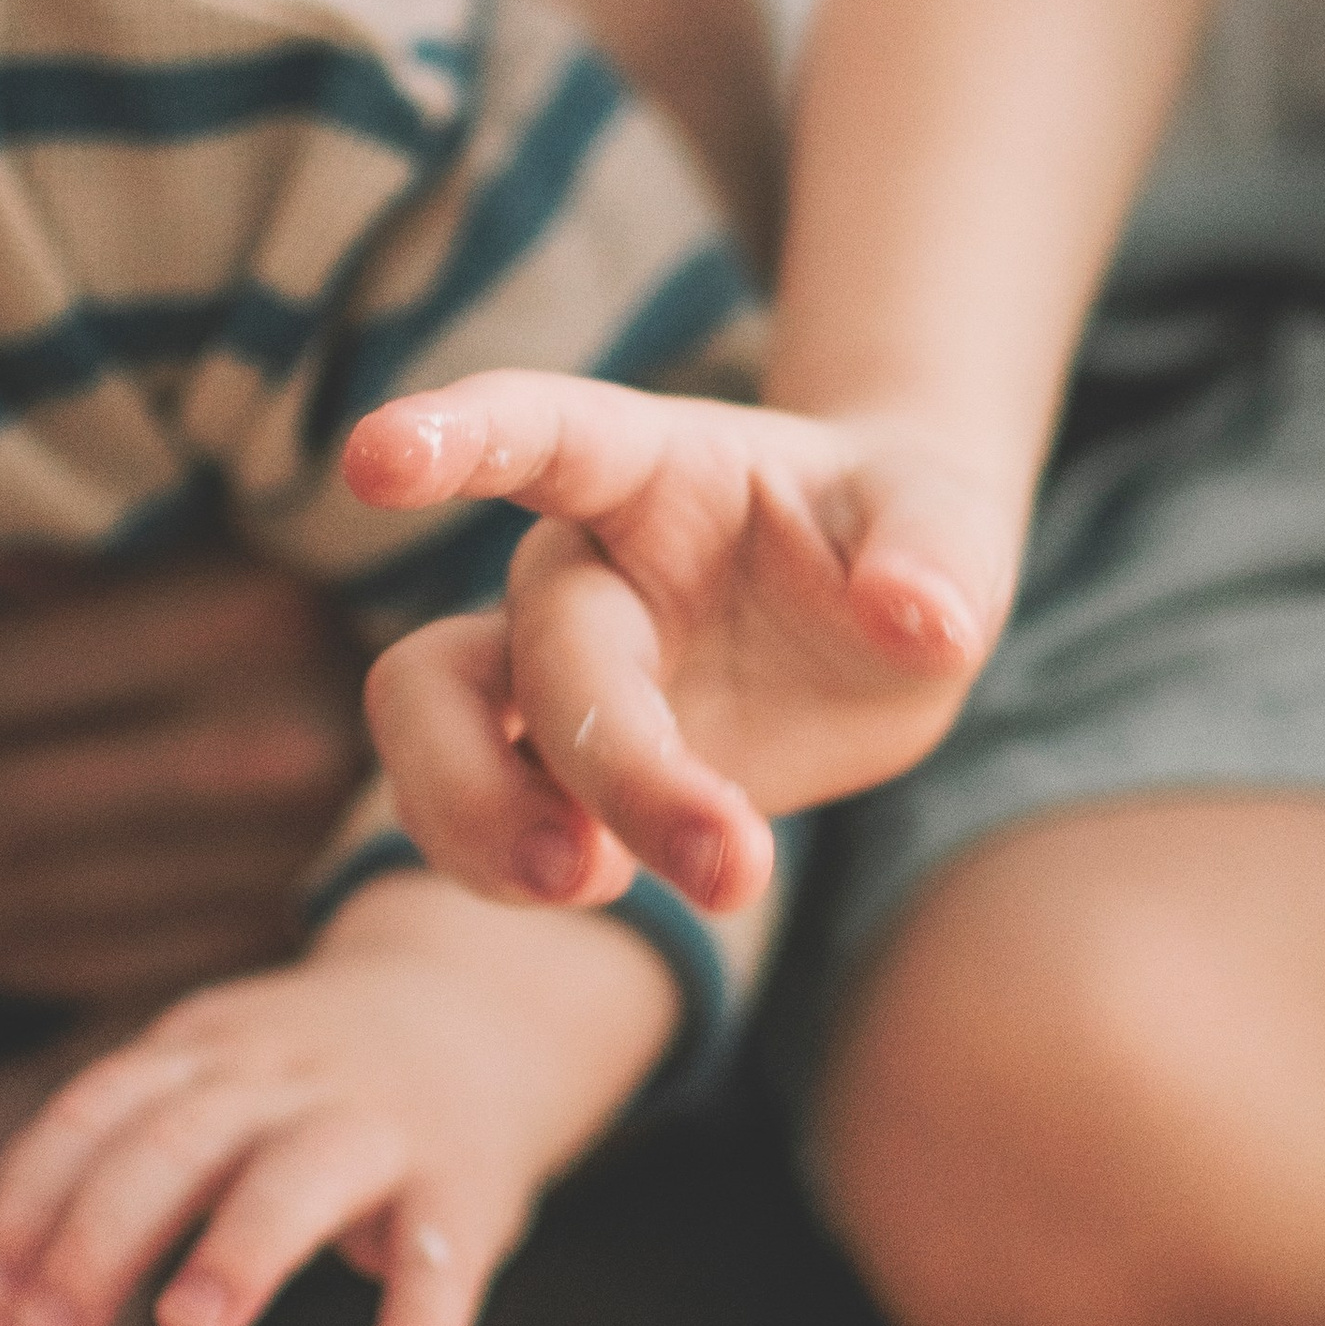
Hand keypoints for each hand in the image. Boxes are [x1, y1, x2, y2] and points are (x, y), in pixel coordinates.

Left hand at [0, 877, 681, 1325]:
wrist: (488, 1008)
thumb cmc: (309, 1085)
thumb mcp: (210, 1085)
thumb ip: (111, 1166)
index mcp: (208, 1053)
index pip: (100, 1109)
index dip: (32, 1192)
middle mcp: (286, 1078)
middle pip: (179, 1140)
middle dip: (103, 1232)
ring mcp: (381, 1124)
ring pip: (300, 1176)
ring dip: (239, 1249)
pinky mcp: (468, 1185)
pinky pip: (442, 1264)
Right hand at [342, 375, 1018, 913]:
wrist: (882, 616)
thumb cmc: (899, 535)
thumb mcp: (949, 519)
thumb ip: (936, 553)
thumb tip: (918, 618)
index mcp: (650, 469)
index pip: (538, 432)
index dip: (453, 438)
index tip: (374, 462)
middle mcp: (575, 568)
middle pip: (519, 654)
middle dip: (605, 765)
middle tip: (710, 868)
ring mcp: (547, 673)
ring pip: (432, 736)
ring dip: (490, 828)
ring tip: (593, 892)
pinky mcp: (555, 771)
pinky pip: (473, 818)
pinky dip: (511, 866)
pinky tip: (612, 887)